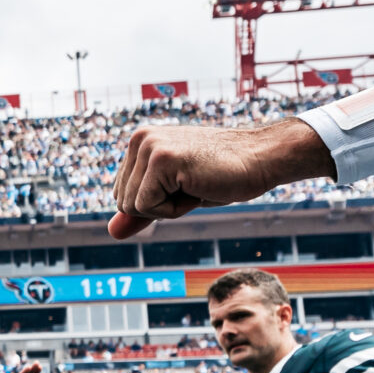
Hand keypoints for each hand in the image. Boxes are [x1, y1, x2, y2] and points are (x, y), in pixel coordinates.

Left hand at [108, 120, 332, 239]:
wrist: (261, 158)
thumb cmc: (222, 176)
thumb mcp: (175, 195)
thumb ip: (142, 210)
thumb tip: (112, 232)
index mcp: (139, 142)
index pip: (123, 196)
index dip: (155, 204)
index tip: (185, 184)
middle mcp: (139, 139)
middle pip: (123, 203)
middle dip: (159, 207)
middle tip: (193, 184)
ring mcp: (149, 146)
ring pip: (134, 207)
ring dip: (168, 209)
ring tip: (196, 183)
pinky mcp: (161, 159)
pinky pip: (149, 208)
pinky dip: (175, 209)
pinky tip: (197, 185)